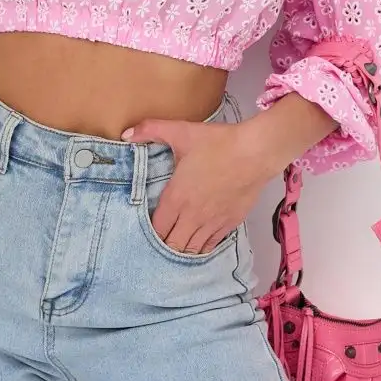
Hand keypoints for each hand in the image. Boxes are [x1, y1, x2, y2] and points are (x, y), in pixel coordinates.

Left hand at [121, 118, 275, 254]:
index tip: (146, 229)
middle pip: (172, 245)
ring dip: (182, 249)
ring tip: (176, 246)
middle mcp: (192, 215)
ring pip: (191, 249)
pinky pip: (211, 245)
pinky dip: (202, 248)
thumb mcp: (180, 131)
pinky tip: (197, 245)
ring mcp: (212, 222)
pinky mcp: (230, 223)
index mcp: (176, 198)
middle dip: (163, 245)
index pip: (156, 229)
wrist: (255, 152)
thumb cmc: (218, 143)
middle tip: (159, 240)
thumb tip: (125, 135)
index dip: (149, 233)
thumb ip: (149, 130)